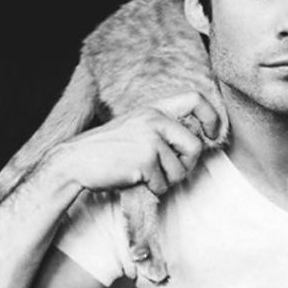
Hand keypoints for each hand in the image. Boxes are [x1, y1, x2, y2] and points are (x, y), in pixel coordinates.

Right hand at [50, 92, 218, 195]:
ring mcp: (150, 138)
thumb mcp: (137, 128)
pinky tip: (136, 179)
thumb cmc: (109, 150)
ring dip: (166, 180)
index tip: (211, 134)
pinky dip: (153, 188)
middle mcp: (155, 119)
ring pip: (181, 170)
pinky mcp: (145, 159)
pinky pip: (164, 183)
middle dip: (187, 165)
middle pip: (195, 146)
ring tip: (146, 174)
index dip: (211, 117)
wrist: (76, 162)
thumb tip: (199, 142)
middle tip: (170, 172)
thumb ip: (164, 129)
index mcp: (155, 109)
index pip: (195, 99)